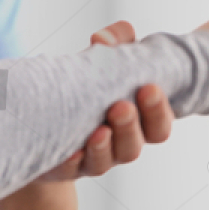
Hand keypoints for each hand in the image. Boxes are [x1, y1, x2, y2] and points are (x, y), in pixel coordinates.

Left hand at [35, 21, 173, 181]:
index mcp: (138, 123)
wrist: (50, 117)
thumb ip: (115, 42)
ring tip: (99, 130)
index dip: (158, 110)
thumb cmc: (90, 85)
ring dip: (103, 147)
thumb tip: (102, 38)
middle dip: (129, 127)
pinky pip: (69, 170)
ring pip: (104, 162)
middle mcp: (118, 145)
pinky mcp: (64, 166)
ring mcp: (92, 158)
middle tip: (121, 106)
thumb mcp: (106, 60)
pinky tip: (70, 151)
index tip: (149, 87)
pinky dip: (70, 161)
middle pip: (133, 147)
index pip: (158, 126)